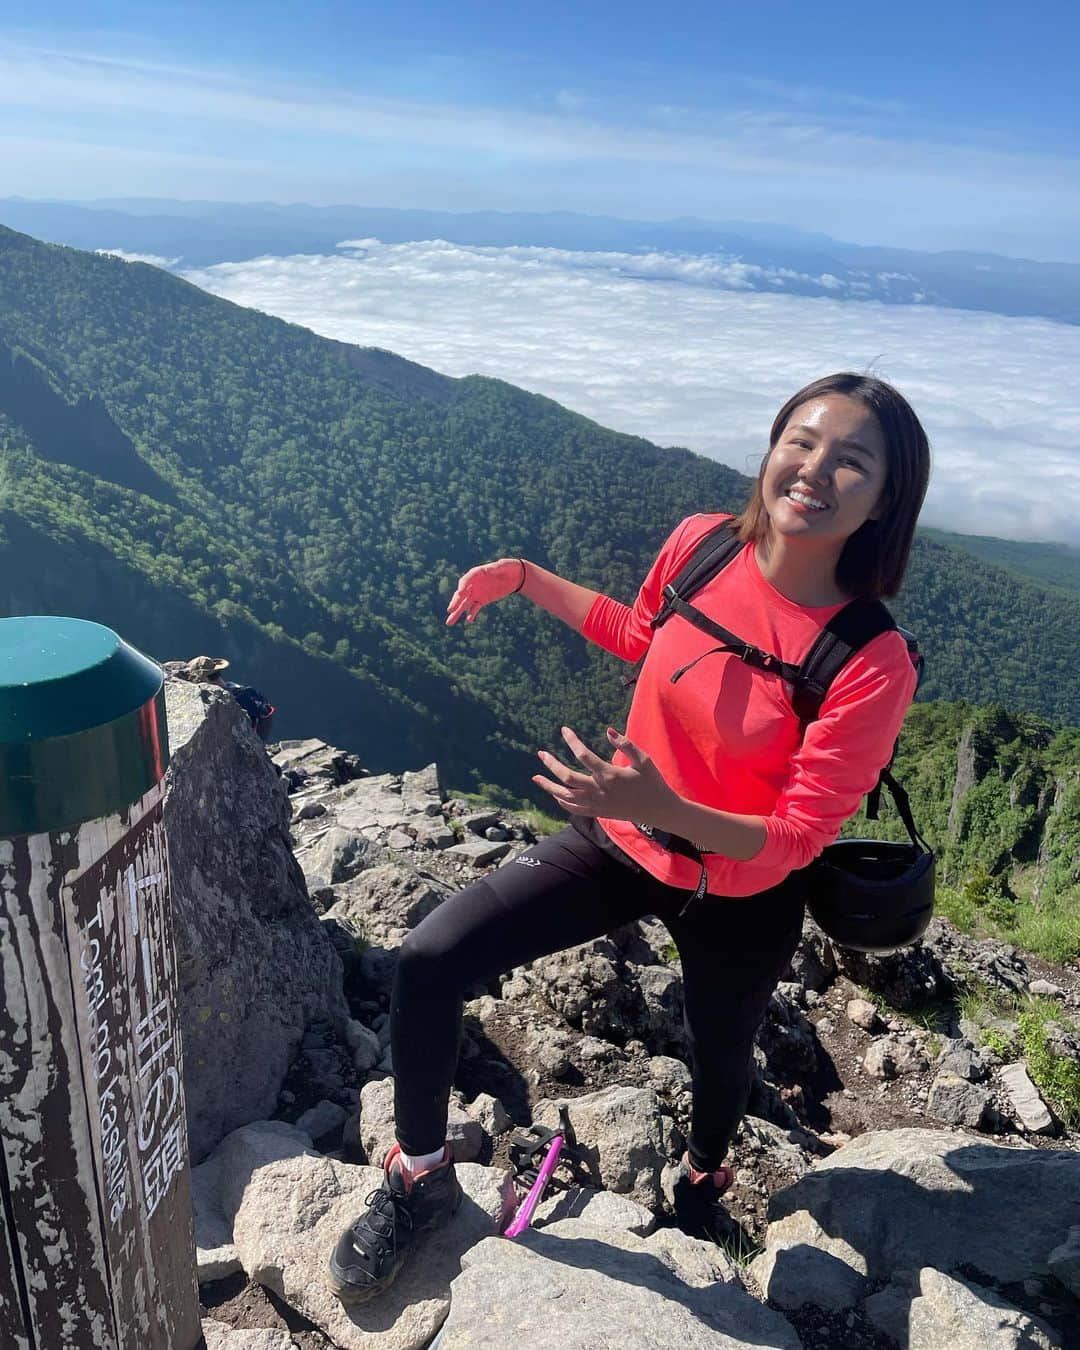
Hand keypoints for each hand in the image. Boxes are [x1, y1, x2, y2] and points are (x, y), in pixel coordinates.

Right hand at [445, 558, 525, 624]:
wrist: (516, 576)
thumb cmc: (509, 567)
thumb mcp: (503, 566)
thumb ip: (495, 568)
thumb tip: (487, 570)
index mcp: (476, 573)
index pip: (466, 580)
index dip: (462, 586)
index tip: (460, 593)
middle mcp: (473, 584)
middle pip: (461, 594)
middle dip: (455, 602)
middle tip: (450, 610)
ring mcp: (477, 593)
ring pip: (465, 603)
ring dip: (457, 612)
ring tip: (449, 622)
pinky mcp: (482, 600)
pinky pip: (475, 608)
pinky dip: (471, 614)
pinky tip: (469, 621)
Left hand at [532, 726, 675, 823]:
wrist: (659, 810)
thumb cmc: (652, 782)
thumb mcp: (644, 760)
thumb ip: (626, 745)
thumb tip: (608, 730)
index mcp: (610, 775)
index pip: (584, 755)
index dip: (572, 741)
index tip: (564, 730)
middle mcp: (600, 790)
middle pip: (567, 778)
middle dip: (551, 765)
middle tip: (540, 753)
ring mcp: (597, 804)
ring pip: (566, 796)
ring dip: (549, 786)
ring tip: (536, 777)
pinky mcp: (598, 813)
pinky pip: (574, 809)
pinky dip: (562, 802)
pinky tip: (555, 794)